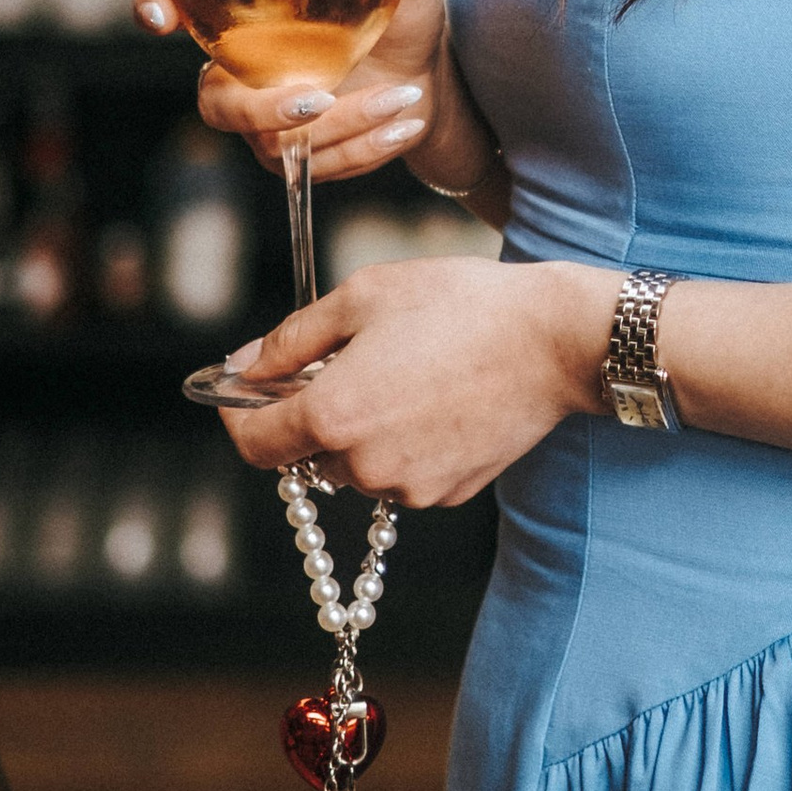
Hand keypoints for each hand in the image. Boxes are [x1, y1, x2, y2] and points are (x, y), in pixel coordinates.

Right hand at [133, 0, 481, 187]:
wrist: (428, 78)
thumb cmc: (398, 16)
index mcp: (247, 12)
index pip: (176, 2)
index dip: (155, 7)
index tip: (159, 16)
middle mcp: (243, 70)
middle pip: (217, 104)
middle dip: (265, 109)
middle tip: (322, 95)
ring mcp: (268, 120)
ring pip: (276, 145)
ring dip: (343, 128)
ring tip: (402, 99)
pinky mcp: (300, 155)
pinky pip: (317, 167)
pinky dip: (366, 148)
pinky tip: (407, 121)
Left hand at [217, 253, 619, 509]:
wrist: (555, 340)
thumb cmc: (459, 305)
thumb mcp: (362, 296)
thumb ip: (290, 339)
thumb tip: (242, 366)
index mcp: (333, 416)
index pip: (252, 444)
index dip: (236, 416)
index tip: (241, 392)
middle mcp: (365, 465)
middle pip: (305, 456)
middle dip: (308, 416)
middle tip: (341, 364)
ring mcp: (408, 487)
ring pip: (355, 467)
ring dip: (358, 432)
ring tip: (401, 375)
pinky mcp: (448, 494)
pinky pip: (401, 475)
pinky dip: (402, 445)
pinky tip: (435, 400)